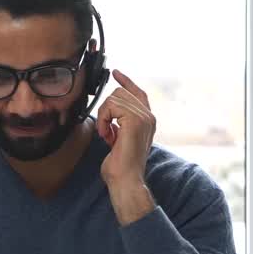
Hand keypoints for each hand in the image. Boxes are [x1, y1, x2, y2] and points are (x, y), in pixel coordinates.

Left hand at [96, 70, 157, 224]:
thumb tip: (110, 116)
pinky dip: (103, 121)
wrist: (126, 180)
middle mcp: (149, 116)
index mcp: (148, 120)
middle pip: (121, 93)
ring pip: (114, 98)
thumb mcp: (120, 140)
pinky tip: (107, 136)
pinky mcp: (135, 120)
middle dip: (107, 110)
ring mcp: (144, 117)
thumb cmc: (121, 167)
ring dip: (104, 117)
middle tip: (106, 131)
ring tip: (107, 136)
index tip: (116, 73)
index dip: (126, 82)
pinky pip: (111, 106)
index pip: (138, 93)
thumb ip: (120, 125)